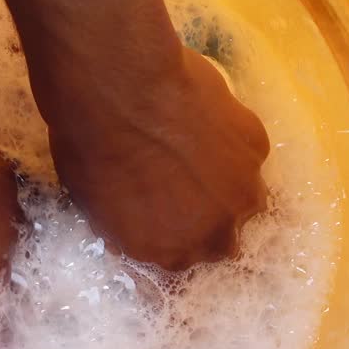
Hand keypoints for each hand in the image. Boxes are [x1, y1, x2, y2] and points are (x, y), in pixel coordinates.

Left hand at [46, 47, 269, 270]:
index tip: (163, 212)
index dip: (173, 233)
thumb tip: (136, 225)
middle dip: (207, 219)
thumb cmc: (92, 149)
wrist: (122, 89)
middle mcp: (214, 232)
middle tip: (184, 184)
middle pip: (221, 239)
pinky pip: (247, 152)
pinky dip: (231, 142)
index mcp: (169, 252)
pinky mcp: (256, 146)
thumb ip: (127, 225)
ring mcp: (241, 190)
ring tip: (198, 151)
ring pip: (244, 198)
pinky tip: (205, 120)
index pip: (181, 259)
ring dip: (226, 184)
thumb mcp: (95, 205)